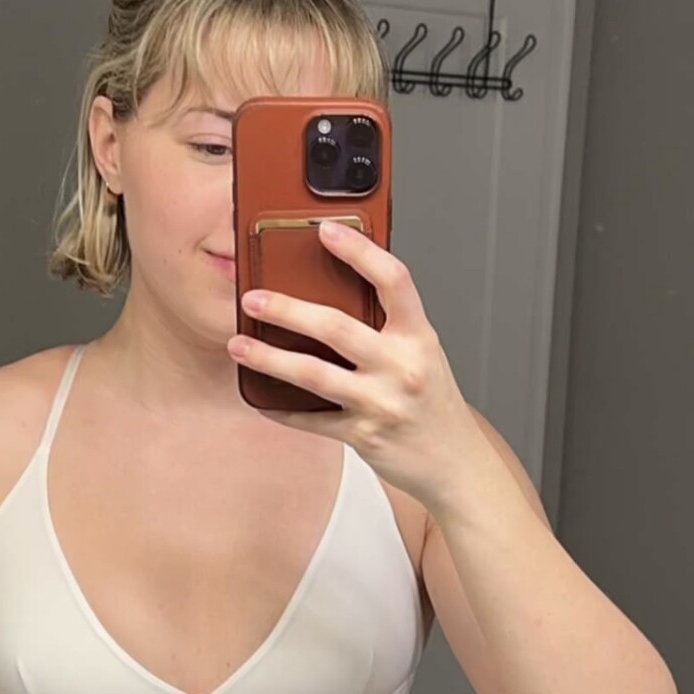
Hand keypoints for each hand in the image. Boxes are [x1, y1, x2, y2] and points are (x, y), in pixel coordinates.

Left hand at [227, 220, 482, 507]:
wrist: (455, 463)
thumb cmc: (432, 403)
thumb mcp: (422, 354)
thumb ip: (387, 326)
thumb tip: (331, 293)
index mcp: (418, 337)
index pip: (392, 280)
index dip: (359, 251)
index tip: (325, 230)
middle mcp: (401, 367)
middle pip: (335, 327)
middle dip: (287, 309)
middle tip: (252, 299)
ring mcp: (381, 404)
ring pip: (313, 374)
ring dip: (269, 358)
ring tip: (238, 346)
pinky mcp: (363, 436)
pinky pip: (311, 420)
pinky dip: (281, 408)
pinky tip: (259, 396)